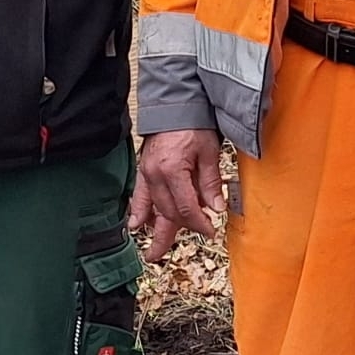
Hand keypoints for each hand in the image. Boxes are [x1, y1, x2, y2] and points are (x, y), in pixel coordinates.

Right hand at [129, 129, 223, 261]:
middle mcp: (155, 175)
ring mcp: (147, 173)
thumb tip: (217, 207)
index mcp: (173, 171)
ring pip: (153, 208)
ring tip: (154, 252)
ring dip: (156, 229)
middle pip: (169, 212)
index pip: (186, 208)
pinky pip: (140, 195)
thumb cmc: (193, 122)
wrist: (175, 103)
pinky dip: (139, 211)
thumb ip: (211, 182)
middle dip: (181, 229)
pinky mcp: (144, 169)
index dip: (199, 223)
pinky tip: (137, 224)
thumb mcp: (208, 150)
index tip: (210, 230)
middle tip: (188, 243)